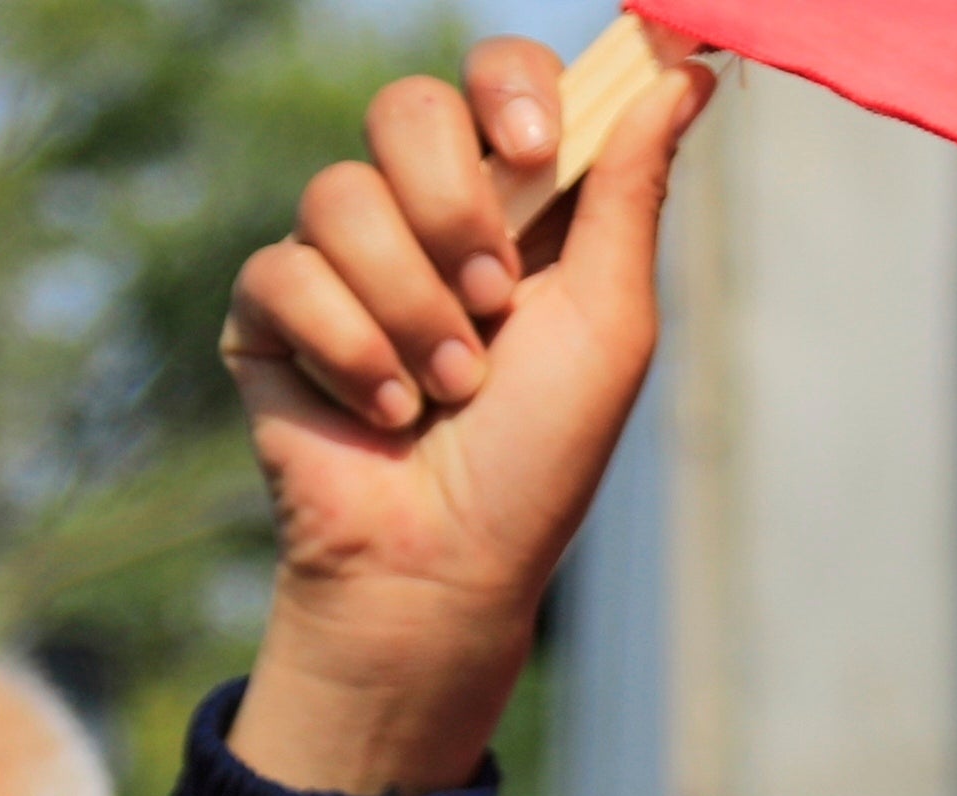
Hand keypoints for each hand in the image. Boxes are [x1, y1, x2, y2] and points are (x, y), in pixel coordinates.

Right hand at [225, 37, 710, 795]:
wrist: (443, 566)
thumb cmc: (537, 460)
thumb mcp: (610, 321)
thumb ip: (634, 188)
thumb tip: (688, 68)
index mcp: (513, 202)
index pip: (497, 76)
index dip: (508, 88)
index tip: (533, 146)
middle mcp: (420, 215)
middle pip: (405, 107)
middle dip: (453, 209)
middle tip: (492, 304)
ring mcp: (338, 260)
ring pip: (340, 194)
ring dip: (409, 306)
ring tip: (444, 389)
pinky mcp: (268, 313)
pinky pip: (285, 273)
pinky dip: (347, 351)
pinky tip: (380, 412)